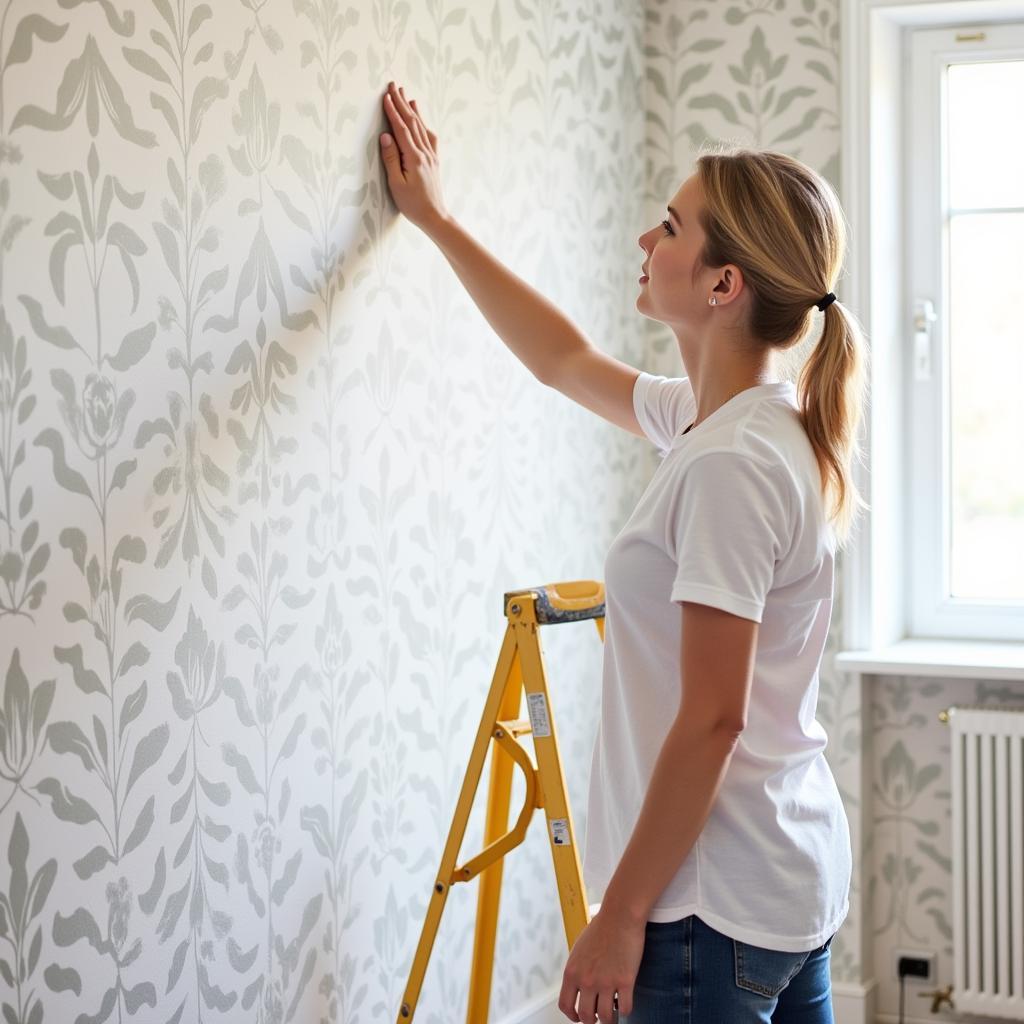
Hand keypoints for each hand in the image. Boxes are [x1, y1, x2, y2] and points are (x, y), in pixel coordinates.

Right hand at [379, 80, 450, 235]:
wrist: (434, 216)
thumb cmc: (413, 204)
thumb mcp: (396, 184)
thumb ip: (391, 159)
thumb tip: (386, 137)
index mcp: (414, 158)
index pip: (401, 129)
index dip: (393, 111)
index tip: (386, 96)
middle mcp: (425, 153)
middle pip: (412, 122)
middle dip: (402, 103)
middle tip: (393, 86)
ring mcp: (431, 156)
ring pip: (421, 127)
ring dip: (413, 110)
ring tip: (407, 95)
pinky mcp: (434, 160)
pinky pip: (429, 137)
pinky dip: (423, 124)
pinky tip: (421, 119)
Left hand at [558, 910, 644, 1022]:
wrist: (620, 915)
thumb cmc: (601, 928)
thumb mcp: (579, 949)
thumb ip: (577, 969)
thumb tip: (579, 987)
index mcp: (572, 971)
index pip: (565, 1005)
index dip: (572, 1016)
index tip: (579, 1017)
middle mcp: (587, 980)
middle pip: (586, 1017)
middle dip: (593, 1020)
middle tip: (600, 1015)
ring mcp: (606, 982)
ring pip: (606, 1018)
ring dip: (610, 1019)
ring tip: (614, 1012)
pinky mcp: (626, 981)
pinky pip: (625, 1009)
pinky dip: (625, 1010)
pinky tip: (625, 1001)